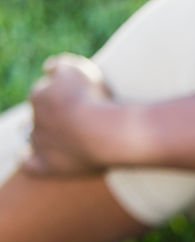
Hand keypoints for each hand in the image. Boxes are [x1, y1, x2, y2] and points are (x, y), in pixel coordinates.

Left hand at [24, 54, 116, 175]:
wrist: (106, 132)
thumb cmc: (96, 100)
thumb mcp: (80, 69)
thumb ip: (61, 64)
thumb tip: (48, 68)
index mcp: (40, 96)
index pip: (44, 94)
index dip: (60, 97)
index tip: (76, 101)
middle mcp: (36, 118)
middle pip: (39, 116)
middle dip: (51, 117)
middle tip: (73, 121)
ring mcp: (41, 142)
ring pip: (34, 137)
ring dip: (42, 136)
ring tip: (63, 139)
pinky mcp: (48, 165)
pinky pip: (30, 164)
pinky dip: (28, 161)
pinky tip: (29, 159)